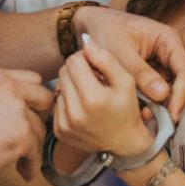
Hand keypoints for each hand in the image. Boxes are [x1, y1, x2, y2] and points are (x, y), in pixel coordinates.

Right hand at [0, 69, 54, 181]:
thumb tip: (16, 105)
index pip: (33, 79)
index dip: (33, 98)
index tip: (30, 111)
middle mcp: (12, 89)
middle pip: (44, 100)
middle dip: (39, 118)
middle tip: (30, 133)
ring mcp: (19, 112)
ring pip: (40, 129)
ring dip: (33, 147)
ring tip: (22, 160)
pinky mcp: (22, 136)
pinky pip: (37, 152)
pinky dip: (31, 164)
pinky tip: (23, 170)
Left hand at [54, 35, 153, 156]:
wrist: (125, 145)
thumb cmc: (128, 110)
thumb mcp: (126, 82)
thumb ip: (106, 59)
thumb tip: (85, 40)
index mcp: (92, 98)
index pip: (74, 61)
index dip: (86, 58)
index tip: (97, 67)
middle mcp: (74, 112)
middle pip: (63, 71)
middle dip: (77, 70)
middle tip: (93, 79)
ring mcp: (64, 123)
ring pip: (58, 86)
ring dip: (72, 85)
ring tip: (89, 93)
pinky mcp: (59, 131)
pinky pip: (56, 103)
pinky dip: (68, 101)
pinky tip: (82, 107)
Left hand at [71, 6, 184, 120]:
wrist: (89, 25)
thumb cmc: (105, 30)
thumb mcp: (121, 52)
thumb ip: (141, 73)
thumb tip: (163, 95)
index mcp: (169, 40)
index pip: (184, 70)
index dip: (181, 94)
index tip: (172, 114)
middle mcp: (171, 52)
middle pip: (184, 83)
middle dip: (175, 103)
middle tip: (163, 122)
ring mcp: (163, 63)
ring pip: (173, 90)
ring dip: (164, 105)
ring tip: (146, 117)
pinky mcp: (154, 74)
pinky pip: (159, 92)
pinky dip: (153, 103)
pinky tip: (141, 112)